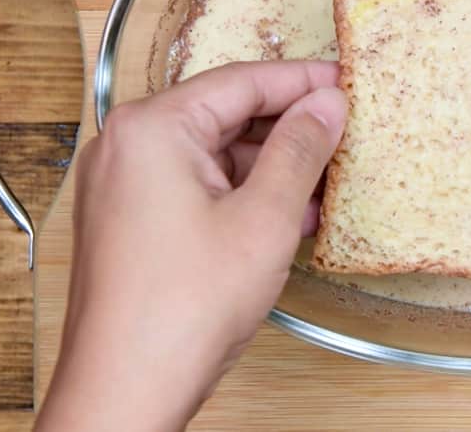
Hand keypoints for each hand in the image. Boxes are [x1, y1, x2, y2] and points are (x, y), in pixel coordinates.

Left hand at [36, 61, 346, 431]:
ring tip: (325, 182)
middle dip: (288, 128)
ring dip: (270, 167)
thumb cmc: (181, 309)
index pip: (242, 82)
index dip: (302, 82)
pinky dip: (242, 195)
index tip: (346, 83)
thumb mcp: (264, 218)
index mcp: (151, 128)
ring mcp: (123, 185)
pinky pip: (196, 187)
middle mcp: (127, 146)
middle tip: (343, 132)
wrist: (126, 389)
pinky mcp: (131, 221)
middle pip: (224, 115)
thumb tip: (327, 104)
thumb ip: (300, 150)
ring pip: (213, 154)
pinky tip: (287, 216)